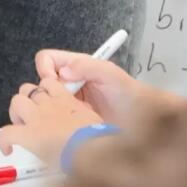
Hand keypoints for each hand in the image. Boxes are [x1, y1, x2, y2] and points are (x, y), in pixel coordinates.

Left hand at [0, 78, 103, 162]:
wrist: (92, 151)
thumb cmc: (98, 140)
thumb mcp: (96, 123)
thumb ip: (87, 119)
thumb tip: (87, 128)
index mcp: (66, 100)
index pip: (49, 84)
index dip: (44, 91)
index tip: (45, 100)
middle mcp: (49, 104)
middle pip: (28, 89)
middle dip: (27, 100)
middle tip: (31, 115)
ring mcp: (36, 117)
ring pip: (16, 102)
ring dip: (16, 113)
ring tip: (20, 126)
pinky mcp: (27, 134)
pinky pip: (6, 133)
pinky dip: (3, 140)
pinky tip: (7, 149)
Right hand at [31, 51, 152, 124]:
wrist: (144, 123)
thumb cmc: (129, 95)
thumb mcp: (111, 75)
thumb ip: (88, 67)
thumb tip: (63, 73)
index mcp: (76, 66)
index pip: (47, 59)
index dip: (45, 69)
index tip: (53, 84)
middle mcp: (70, 82)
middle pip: (42, 81)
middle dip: (47, 92)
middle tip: (62, 105)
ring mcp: (69, 101)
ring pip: (46, 101)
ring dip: (53, 108)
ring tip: (71, 117)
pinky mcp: (71, 119)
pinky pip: (54, 119)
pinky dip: (58, 122)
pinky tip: (73, 127)